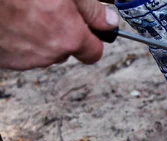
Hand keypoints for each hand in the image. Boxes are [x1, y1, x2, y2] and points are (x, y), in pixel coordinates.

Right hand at [0, 0, 118, 69]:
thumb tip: (109, 22)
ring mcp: (26, 59)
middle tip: (48, 10)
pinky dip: (19, 39)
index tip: (87, 28)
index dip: (92, 39)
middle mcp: (50, 53)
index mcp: (69, 36)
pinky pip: (21, 52)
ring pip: (43, 51)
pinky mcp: (6, 60)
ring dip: (39, 36)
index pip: (94, 52)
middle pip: (67, 51)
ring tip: (24, 11)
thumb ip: (91, 8)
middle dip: (63, 34)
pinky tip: (10, 20)